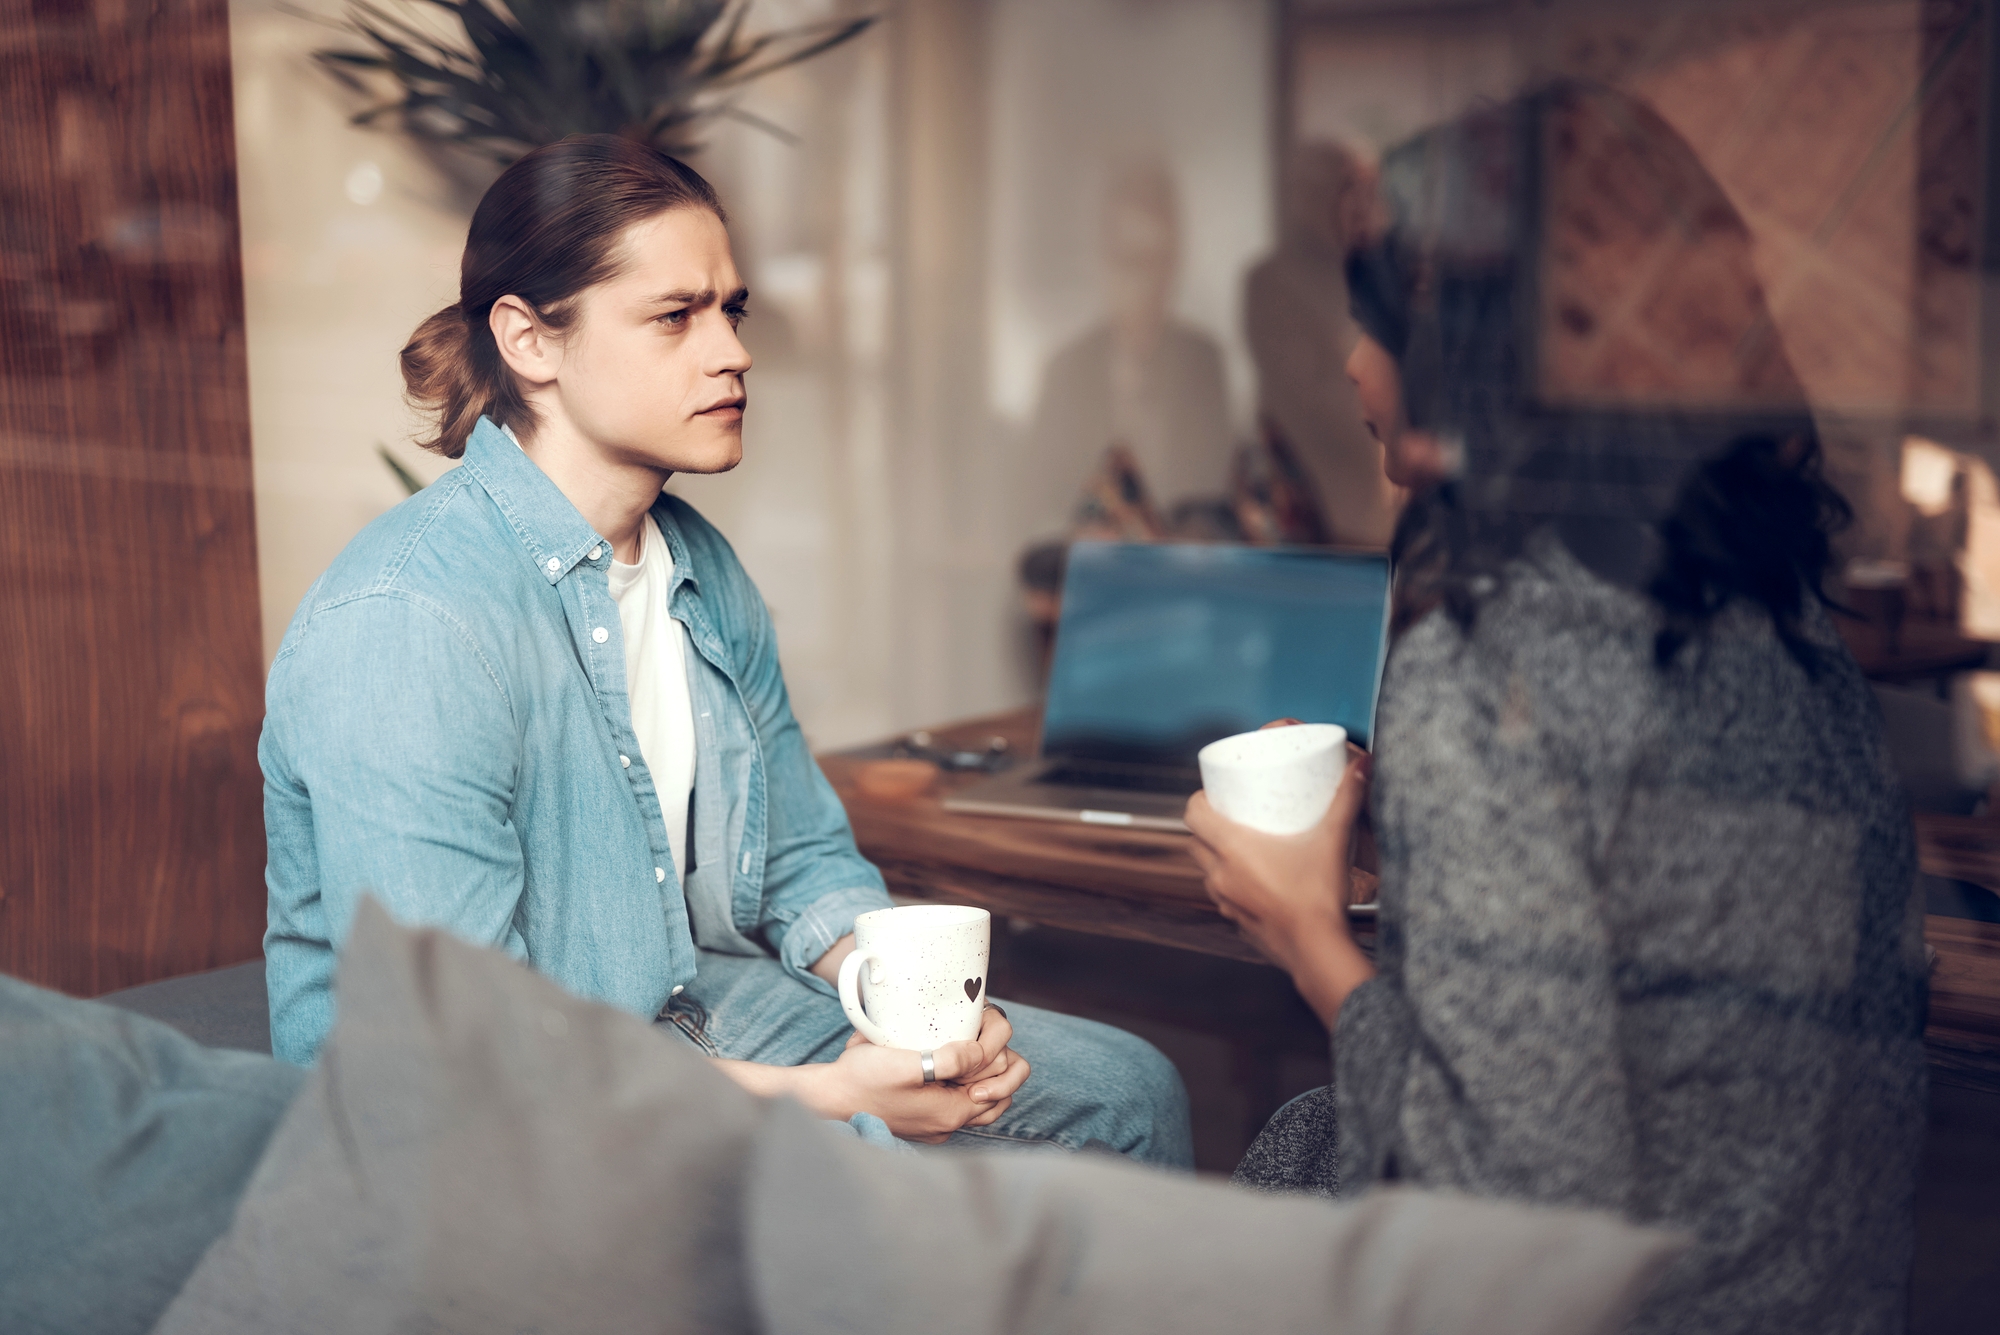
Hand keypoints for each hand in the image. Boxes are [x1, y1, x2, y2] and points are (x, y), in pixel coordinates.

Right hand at [814, 1004, 1031, 1143]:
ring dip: (979, 1072)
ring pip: (980, 1100)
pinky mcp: (924, 1118)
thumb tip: (982, 1052)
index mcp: (951, 1113)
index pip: (1002, 1085)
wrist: (828, 1098)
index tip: (975, 1030)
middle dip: (995, 1063)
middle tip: (971, 1036)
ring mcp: (936, 1124)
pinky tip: (943, 1059)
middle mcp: (948, 1124)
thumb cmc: (862, 1079)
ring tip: (961, 1045)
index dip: (996, 1053)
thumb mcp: (907, 1064)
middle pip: (998, 1094)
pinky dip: (960, 1080)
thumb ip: (951, 1060)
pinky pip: (957, 1101)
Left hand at [1185, 741, 1375, 1027]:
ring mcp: (1226, 902)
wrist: (1318, 950)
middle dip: (1208, 826)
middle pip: (1196, 841)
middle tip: (1233, 815)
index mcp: (1232, 849)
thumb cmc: (1320, 896)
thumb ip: (1347, 800)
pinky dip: (1231, 886)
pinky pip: (1223, 897)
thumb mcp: (1334, 840)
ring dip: (1216, 857)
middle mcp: (1220, 875)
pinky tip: (1254, 882)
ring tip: (1242, 846)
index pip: (1193, 813)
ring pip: (1206, 870)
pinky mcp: (1236, 922)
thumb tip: (1363, 764)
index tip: (1215, 792)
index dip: (1199, 799)